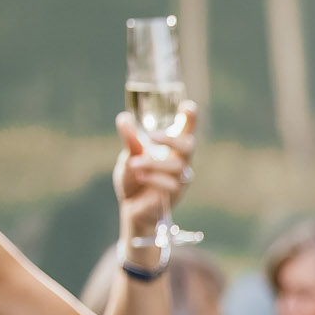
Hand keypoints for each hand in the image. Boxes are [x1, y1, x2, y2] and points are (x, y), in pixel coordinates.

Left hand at [114, 103, 198, 246]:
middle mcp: (179, 160)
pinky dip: (152, 179)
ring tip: (134, 165)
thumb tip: (124, 118)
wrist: (131, 208)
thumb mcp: (128, 156)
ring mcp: (180, 178)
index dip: (190, 118)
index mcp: (170, 148)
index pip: (186, 130)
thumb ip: (130, 140)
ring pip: (177, 166)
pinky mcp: (176, 194)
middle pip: (188, 145)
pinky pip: (170, 184)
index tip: (187, 106)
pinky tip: (139, 178)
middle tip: (151, 136)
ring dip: (153, 163)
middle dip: (172, 139)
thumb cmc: (133, 179)